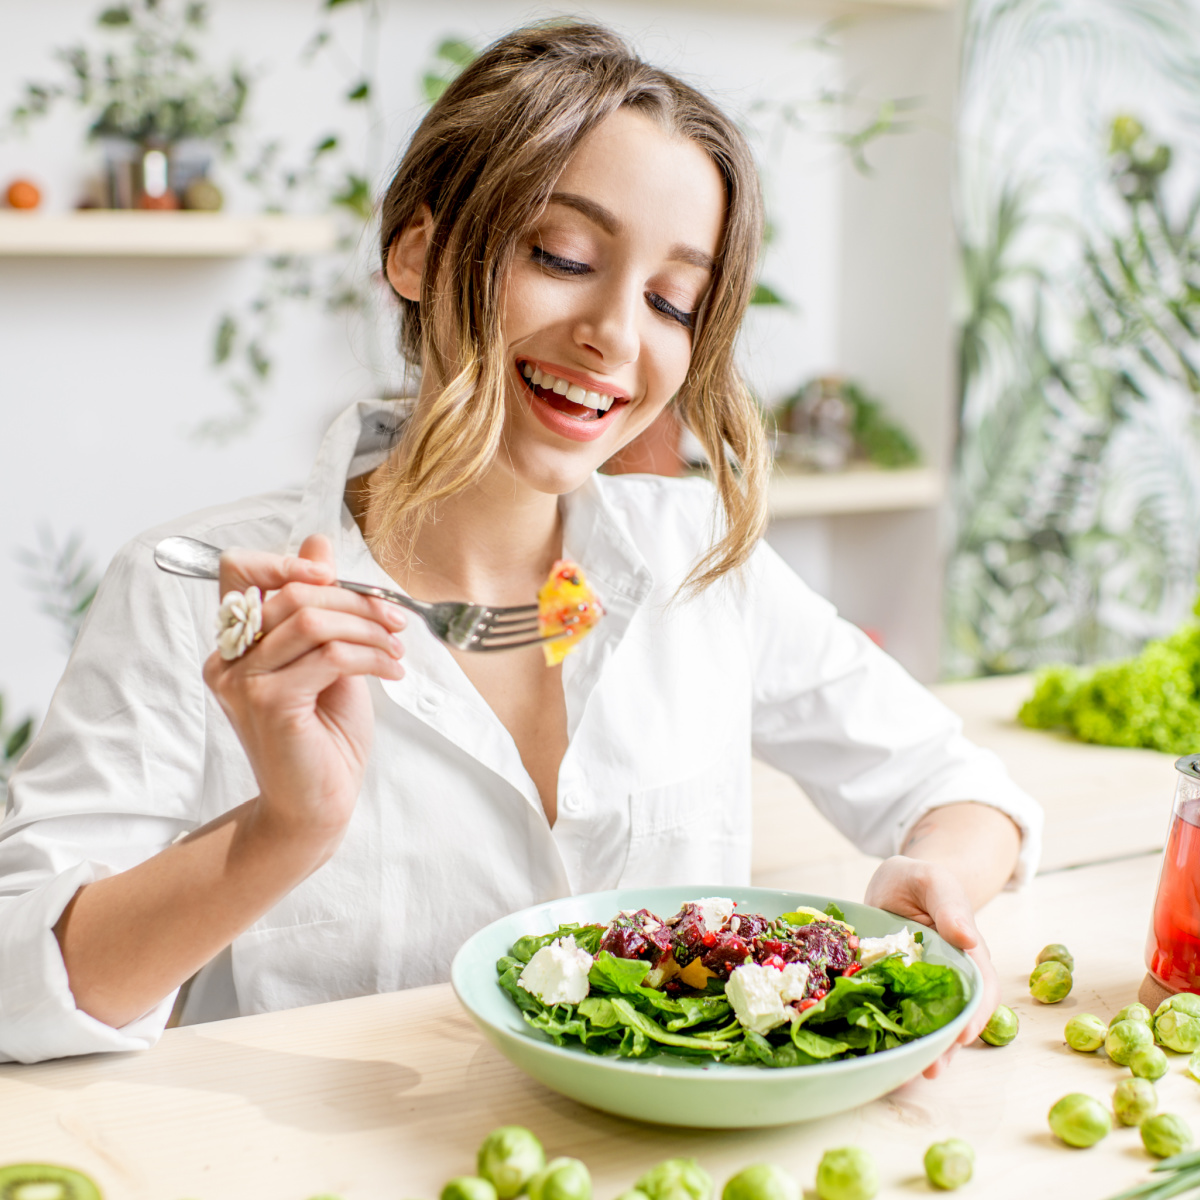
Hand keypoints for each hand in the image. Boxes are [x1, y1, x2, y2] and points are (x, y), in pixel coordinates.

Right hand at [202, 534, 405, 852]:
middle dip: (355, 599)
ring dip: (369, 627)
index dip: (284, 559)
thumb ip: (320, 605)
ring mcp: (243, 682)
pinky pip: (328, 656)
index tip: (331, 573)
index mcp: (236, 642)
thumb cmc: (324, 735)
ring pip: (312, 620)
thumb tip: (319, 542)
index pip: (236, 570)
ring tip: (397, 646)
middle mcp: (228, 659)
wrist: (318, 805)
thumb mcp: (328, 657)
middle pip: (291, 592)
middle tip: (395, 618)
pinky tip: (393, 670)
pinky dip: (372, 656)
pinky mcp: (269, 704)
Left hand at [863, 855, 998, 1078]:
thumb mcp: (934, 881)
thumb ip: (950, 906)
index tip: (962, 1035)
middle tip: (930, 1069)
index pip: (980, 989)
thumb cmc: (920, 880)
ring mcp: (920, 987)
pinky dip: (890, 1033)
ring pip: (927, 1023)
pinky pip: (895, 1013)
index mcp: (966, 952)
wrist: (898, 883)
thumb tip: (968, 937)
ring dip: (921, 1048)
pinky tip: (878, 1052)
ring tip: (906, 1073)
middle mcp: (948, 976)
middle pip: (956, 1016)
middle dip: (946, 1046)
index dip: (974, 1014)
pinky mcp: (893, 989)